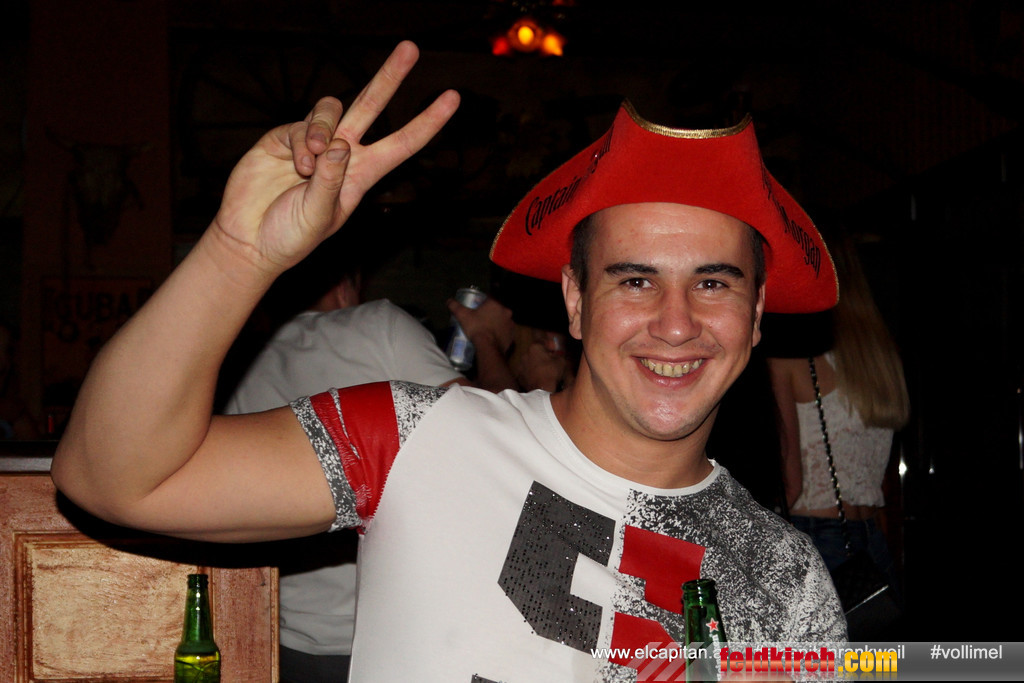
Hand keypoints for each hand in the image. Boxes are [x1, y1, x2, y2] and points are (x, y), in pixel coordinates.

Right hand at [211, 41, 459, 274]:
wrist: (250, 239)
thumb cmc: (290, 237)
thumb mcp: (320, 217)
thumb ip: (330, 182)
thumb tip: (340, 144)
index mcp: (362, 175)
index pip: (403, 144)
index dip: (428, 122)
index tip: (453, 99)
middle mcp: (342, 153)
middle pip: (372, 105)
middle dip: (390, 76)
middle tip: (410, 48)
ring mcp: (314, 142)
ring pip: (332, 109)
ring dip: (324, 128)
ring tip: (311, 162)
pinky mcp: (284, 138)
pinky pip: (302, 125)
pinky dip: (303, 142)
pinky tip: (298, 166)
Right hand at [447, 297, 514, 354]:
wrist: (488, 347)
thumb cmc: (476, 327)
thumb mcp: (463, 316)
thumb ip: (455, 306)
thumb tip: (449, 301)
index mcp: (495, 304)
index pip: (490, 298)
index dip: (483, 302)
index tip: (478, 307)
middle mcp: (506, 311)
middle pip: (497, 309)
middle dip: (491, 312)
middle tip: (481, 319)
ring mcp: (511, 323)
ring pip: (503, 320)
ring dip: (497, 322)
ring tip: (487, 329)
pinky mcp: (512, 335)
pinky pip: (506, 331)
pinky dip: (501, 332)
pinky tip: (493, 337)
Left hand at [514, 332, 569, 391]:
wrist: (542, 390)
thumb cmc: (552, 372)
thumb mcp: (561, 361)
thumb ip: (557, 354)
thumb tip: (555, 355)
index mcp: (535, 347)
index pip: (542, 341)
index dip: (549, 345)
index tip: (554, 349)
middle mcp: (525, 354)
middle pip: (534, 352)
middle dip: (542, 355)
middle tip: (550, 360)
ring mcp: (520, 366)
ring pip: (529, 362)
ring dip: (535, 364)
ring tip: (543, 370)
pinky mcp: (519, 377)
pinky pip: (526, 372)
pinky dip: (531, 373)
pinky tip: (538, 378)